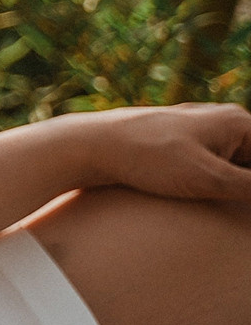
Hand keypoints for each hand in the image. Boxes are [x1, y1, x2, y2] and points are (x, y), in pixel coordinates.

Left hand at [65, 102, 250, 202]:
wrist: (89, 146)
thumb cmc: (149, 159)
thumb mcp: (210, 179)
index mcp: (239, 122)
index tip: (242, 198)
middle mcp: (225, 120)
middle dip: (246, 186)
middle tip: (225, 196)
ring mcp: (202, 131)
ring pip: (239, 164)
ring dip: (239, 187)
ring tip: (226, 204)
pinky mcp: (183, 144)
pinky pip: (218, 166)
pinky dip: (223, 183)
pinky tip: (213, 199)